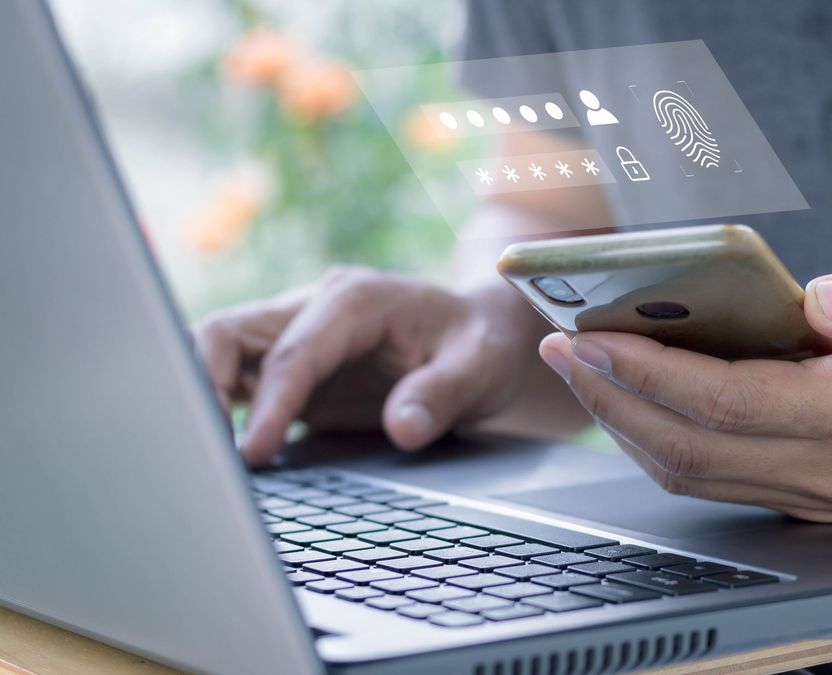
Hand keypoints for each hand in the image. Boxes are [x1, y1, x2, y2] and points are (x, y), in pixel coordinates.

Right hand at [193, 267, 544, 465]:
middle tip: (205, 447)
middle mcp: (314, 309)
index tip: (256, 451)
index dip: (270, 403)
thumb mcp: (480, 365)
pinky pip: (238, 381)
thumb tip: (403, 429)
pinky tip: (220, 451)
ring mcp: (297, 336)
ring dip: (200, 395)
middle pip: (227, 334)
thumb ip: (442, 394)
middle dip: (203, 384)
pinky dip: (218, 410)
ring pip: (218, 351)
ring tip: (203, 452)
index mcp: (354, 300)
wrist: (481, 334)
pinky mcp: (293, 368)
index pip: (293, 352)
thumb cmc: (479, 343)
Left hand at [539, 255, 831, 520]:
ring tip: (584, 368)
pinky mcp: (812, 498)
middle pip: (690, 447)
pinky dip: (663, 442)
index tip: (589, 333)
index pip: (728, 401)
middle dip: (612, 396)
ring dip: (627, 424)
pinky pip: (716, 481)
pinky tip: (638, 401)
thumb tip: (824, 296)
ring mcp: (819, 494)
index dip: (649, 370)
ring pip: (694, 475)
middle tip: (560, 344)